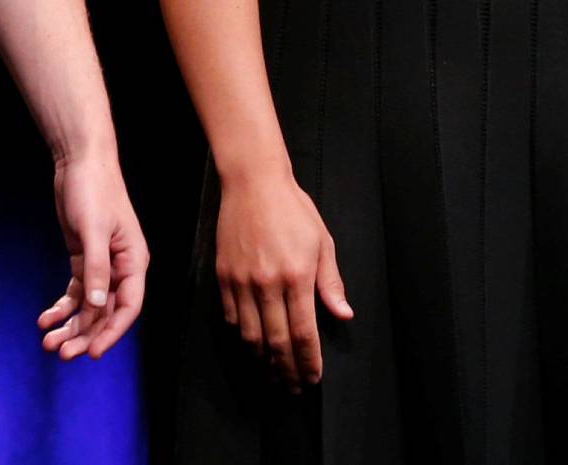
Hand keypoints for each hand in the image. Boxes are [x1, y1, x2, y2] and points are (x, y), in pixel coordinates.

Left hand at [36, 150, 148, 359]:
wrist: (79, 162)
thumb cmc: (94, 189)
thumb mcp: (94, 229)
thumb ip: (97, 268)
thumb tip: (99, 307)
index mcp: (133, 261)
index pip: (128, 307)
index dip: (112, 333)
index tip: (92, 352)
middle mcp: (120, 268)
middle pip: (106, 313)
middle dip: (85, 335)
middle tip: (61, 353)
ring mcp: (102, 265)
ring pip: (89, 307)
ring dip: (71, 326)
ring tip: (48, 342)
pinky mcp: (84, 260)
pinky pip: (76, 292)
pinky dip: (62, 307)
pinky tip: (46, 318)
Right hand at [213, 168, 351, 390]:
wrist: (253, 181)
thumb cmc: (292, 208)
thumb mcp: (321, 241)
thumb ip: (331, 282)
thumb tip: (343, 314)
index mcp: (297, 276)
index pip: (303, 333)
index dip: (308, 362)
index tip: (313, 378)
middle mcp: (268, 283)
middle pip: (276, 343)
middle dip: (287, 371)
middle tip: (293, 386)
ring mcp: (243, 281)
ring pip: (251, 336)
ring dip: (264, 360)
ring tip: (274, 371)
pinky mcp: (224, 275)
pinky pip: (231, 317)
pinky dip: (243, 336)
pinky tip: (253, 342)